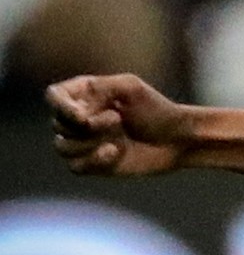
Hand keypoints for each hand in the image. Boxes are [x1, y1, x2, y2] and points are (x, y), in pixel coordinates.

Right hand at [47, 74, 190, 175]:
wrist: (177, 139)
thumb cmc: (157, 110)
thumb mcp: (131, 88)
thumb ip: (100, 88)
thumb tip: (75, 111)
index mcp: (87, 94)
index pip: (54, 96)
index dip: (61, 107)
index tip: (82, 115)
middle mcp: (81, 118)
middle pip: (58, 124)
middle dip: (87, 125)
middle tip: (118, 119)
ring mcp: (86, 142)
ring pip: (62, 147)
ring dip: (90, 142)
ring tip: (119, 136)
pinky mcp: (93, 164)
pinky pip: (75, 167)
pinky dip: (94, 160)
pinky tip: (116, 152)